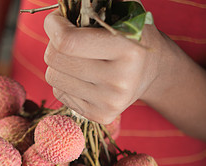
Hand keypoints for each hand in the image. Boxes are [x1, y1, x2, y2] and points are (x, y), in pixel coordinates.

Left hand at [43, 9, 162, 124]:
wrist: (152, 71)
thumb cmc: (131, 35)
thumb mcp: (121, 14)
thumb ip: (93, 9)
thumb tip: (59, 11)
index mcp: (127, 50)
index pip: (67, 42)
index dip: (53, 27)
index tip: (55, 20)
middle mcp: (119, 81)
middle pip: (55, 59)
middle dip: (54, 43)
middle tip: (67, 37)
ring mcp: (109, 102)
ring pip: (53, 77)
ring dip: (58, 63)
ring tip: (77, 57)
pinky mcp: (100, 116)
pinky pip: (59, 93)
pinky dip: (65, 81)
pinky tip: (83, 75)